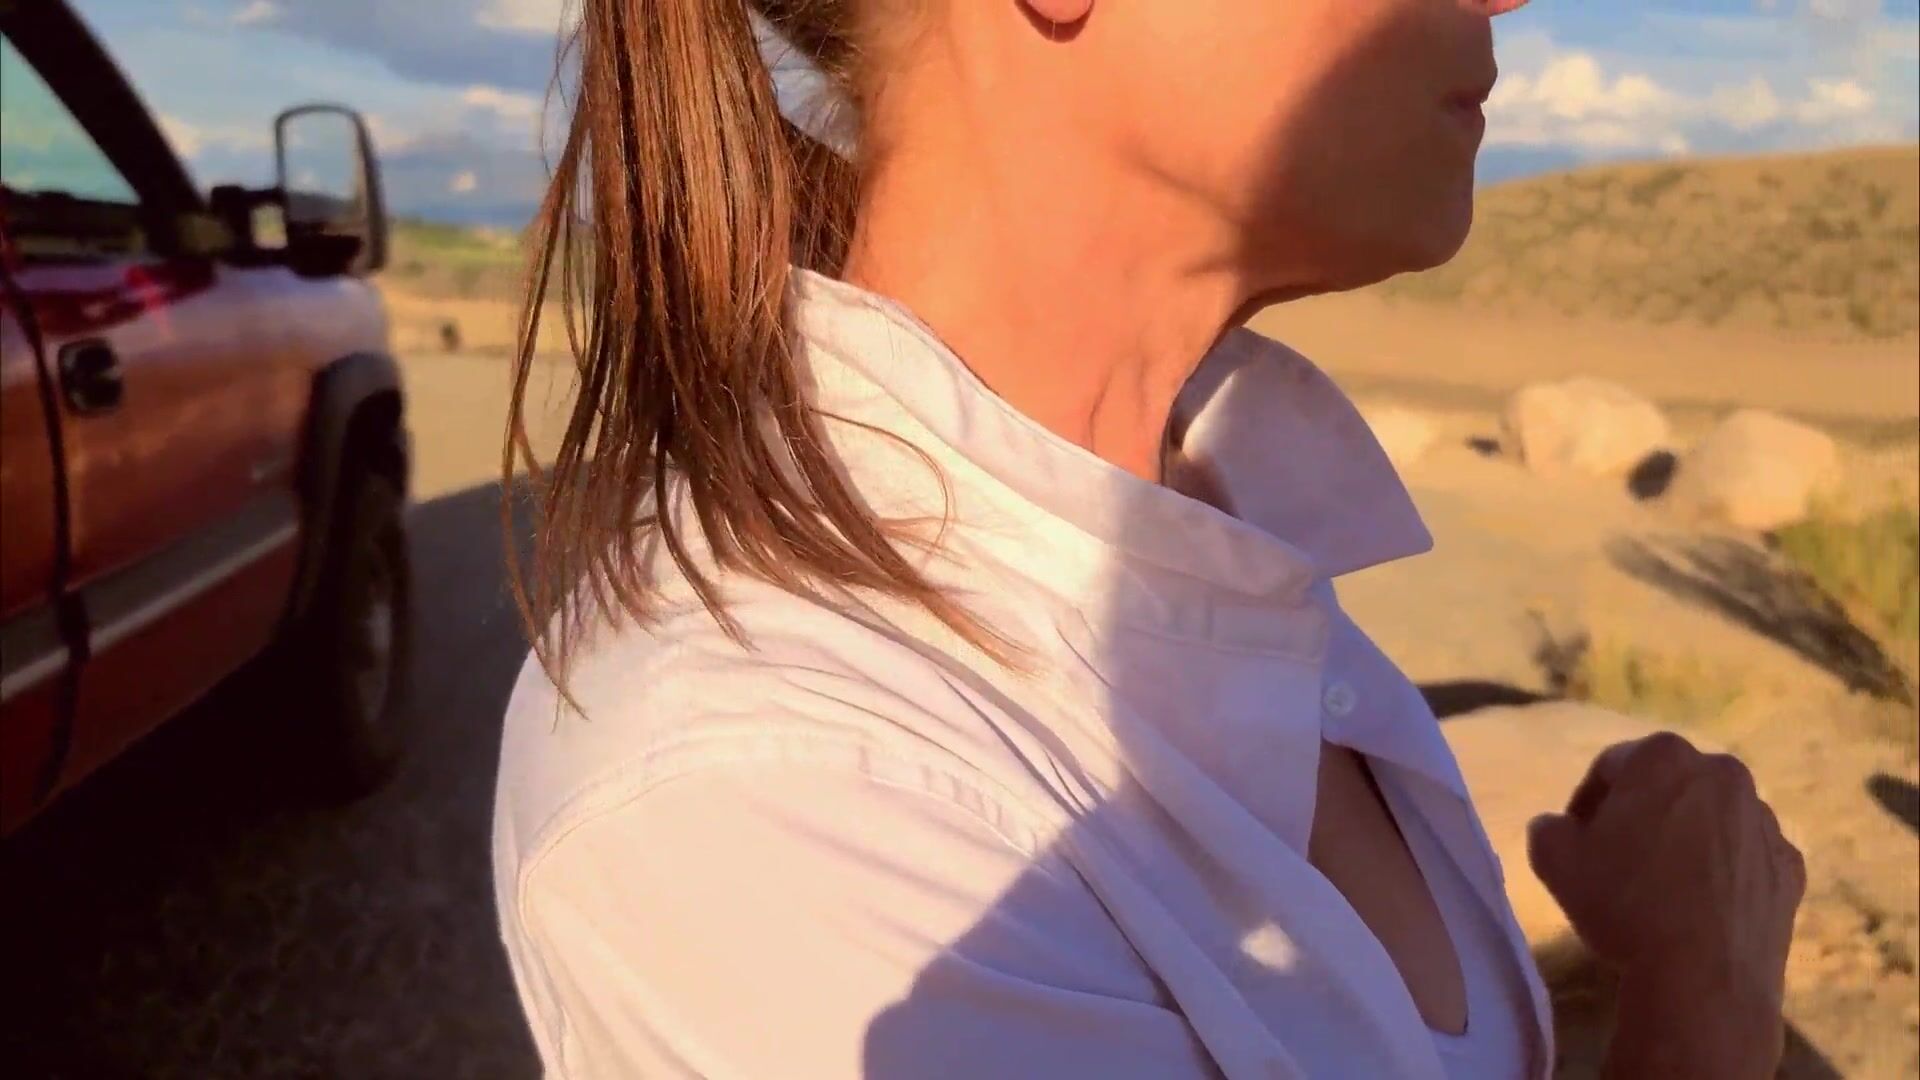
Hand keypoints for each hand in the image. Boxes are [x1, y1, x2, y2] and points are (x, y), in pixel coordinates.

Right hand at [1527, 732, 1806, 1076]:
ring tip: (1663, 890)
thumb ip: (1549, 828)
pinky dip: (1725, 874)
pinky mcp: (1791, 866)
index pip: (1611, 767)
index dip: (1588, 804)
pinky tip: (1701, 909)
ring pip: (1713, 820)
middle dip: (1643, 815)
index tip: (1578, 840)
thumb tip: (1561, 827)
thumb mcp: (1553, 860)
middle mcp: (1722, 773)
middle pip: (1668, 786)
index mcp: (1662, 756)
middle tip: (1619, 861)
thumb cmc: (1623, 904)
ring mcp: (1764, 821)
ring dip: (1687, 841)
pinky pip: (1746, 859)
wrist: (1702, 978)